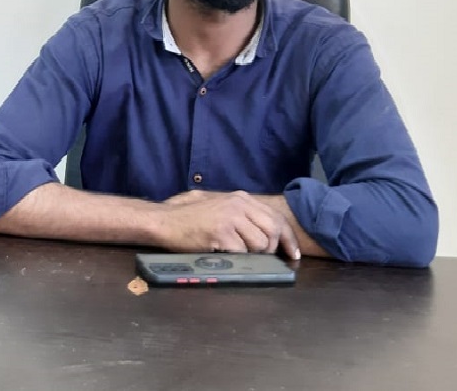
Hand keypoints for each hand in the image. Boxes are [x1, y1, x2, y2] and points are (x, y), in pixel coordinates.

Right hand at [157, 190, 300, 258]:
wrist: (164, 220)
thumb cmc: (188, 216)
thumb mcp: (218, 205)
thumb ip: (241, 212)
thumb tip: (266, 232)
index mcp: (241, 198)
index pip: (276, 217)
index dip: (288, 238)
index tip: (293, 254)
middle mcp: (238, 205)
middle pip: (273, 231)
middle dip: (272, 249)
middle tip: (266, 259)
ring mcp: (230, 218)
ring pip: (259, 244)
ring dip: (252, 255)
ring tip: (236, 254)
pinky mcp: (221, 233)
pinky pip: (242, 253)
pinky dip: (236, 258)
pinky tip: (223, 254)